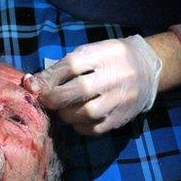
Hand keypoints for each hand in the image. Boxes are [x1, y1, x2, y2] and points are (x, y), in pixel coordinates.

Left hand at [26, 35, 161, 134]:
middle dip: (55, 98)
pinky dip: (79, 126)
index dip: (49, 77)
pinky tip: (76, 119)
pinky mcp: (122, 116)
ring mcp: (121, 98)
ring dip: (66, 114)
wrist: (148, 69)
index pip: (72, 66)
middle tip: (46, 100)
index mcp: (105, 54)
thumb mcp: (91, 52)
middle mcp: (115, 76)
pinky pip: (95, 128)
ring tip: (62, 109)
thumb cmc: (111, 59)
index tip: (35, 85)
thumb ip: (63, 66)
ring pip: (86, 113)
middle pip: (79, 90)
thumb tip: (31, 83)